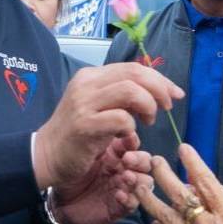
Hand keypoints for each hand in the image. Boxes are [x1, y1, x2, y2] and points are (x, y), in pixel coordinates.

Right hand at [33, 63, 182, 190]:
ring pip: (131, 91)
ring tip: (148, 121)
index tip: (175, 94)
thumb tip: (156, 90)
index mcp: (92, 76)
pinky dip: (132, 127)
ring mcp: (84, 103)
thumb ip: (122, 95)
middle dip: (160, 89)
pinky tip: (128, 136)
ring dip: (148, 106)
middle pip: (135, 74)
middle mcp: (87, 84)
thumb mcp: (99, 106)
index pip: (134, 68)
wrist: (47, 155)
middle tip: (166, 107)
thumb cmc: (78, 134)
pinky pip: (122, 119)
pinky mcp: (85, 125)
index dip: (160, 79)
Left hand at [50, 134, 151, 223]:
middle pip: (145, 163)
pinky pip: (134, 203)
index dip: (134, 142)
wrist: (51, 187)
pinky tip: (118, 194)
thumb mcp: (85, 141)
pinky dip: (129, 199)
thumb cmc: (66, 160)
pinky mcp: (118, 206)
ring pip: (145, 183)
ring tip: (126, 177)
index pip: (135, 145)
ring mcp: (121, 187)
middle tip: (127, 159)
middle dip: (140, 161)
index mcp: (115, 151)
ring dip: (139, 180)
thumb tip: (125, 125)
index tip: (128, 139)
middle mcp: (121, 168)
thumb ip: (105, 131)